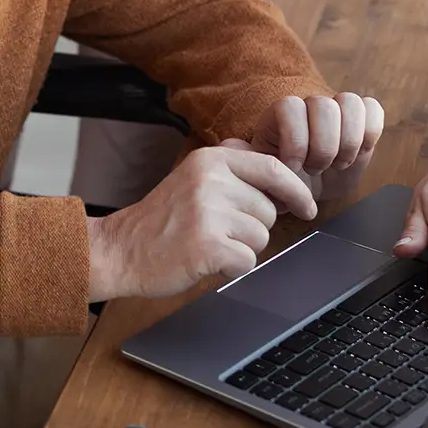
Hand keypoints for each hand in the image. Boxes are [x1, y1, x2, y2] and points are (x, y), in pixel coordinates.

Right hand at [86, 141, 316, 301]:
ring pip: (260, 238)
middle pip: (268, 210)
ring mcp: (208, 212)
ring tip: (207, 244)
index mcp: (210, 159)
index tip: (307, 206)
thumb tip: (281, 174)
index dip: (295, 190)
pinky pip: (247, 261)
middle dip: (252, 228)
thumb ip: (231, 171)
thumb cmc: (160, 221)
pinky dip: (231, 268)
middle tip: (217, 231)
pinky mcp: (206, 245)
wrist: (120, 249)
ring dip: (241, 249)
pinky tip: (206, 260)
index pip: (272, 168)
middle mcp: (210, 180)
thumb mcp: (192, 179)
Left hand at [251, 92, 383, 201]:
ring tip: (338, 164)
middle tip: (318, 169)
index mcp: (281, 115)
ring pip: (350, 103)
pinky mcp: (362, 121)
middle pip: (323, 104)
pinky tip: (358, 154)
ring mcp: (338, 111)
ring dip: (347, 141)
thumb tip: (230, 145)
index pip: (290, 106)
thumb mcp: (261, 176)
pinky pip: (373, 110)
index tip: (294, 167)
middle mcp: (309, 107)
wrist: (308, 189)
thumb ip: (247, 160)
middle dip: (323, 145)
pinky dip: (369, 133)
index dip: (296, 139)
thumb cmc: (282, 181)